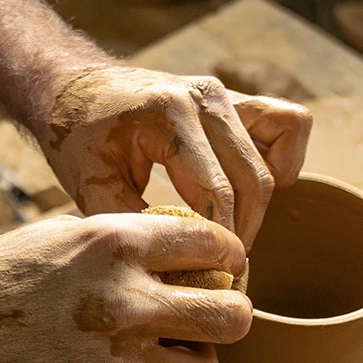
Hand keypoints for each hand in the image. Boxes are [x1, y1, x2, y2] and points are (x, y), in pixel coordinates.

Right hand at [0, 212, 250, 362]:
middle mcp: (125, 292)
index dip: (229, 258)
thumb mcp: (61, 237)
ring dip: (205, 357)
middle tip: (212, 312)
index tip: (221, 268)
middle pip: (233, 307)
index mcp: (115, 239)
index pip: (214, 242)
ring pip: (213, 362)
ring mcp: (118, 348)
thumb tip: (175, 249)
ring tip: (184, 348)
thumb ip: (121, 243)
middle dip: (231, 310)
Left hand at [42, 65, 311, 248]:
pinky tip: (252, 187)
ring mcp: (224, 94)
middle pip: (253, 181)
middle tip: (220, 266)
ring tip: (230, 234)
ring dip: (259, 207)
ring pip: (271, 162)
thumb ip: (134, 224)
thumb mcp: (90, 185)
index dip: (219, 240)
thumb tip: (177, 271)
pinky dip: (282, 161)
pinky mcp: (235, 98)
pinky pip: (288, 125)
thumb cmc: (78, 138)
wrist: (74, 88)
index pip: (216, 192)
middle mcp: (205, 97)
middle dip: (242, 232)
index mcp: (168, 115)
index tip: (209, 274)